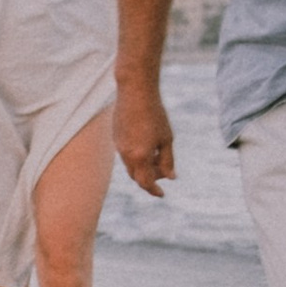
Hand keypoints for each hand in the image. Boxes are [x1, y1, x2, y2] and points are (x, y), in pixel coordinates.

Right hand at [115, 75, 174, 197]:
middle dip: (150, 178)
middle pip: (136, 176)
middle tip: (164, 171)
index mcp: (140, 156)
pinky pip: (125, 154)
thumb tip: (170, 177)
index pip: (146, 182)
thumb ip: (168, 161)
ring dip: (143, 166)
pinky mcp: (115, 137)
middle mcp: (126, 154)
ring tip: (157, 154)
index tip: (162, 194)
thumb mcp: (166, 139)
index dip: (154, 190)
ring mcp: (118, 146)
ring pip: (130, 165)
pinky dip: (136, 156)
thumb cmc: (155, 114)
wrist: (134, 91)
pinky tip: (146, 144)